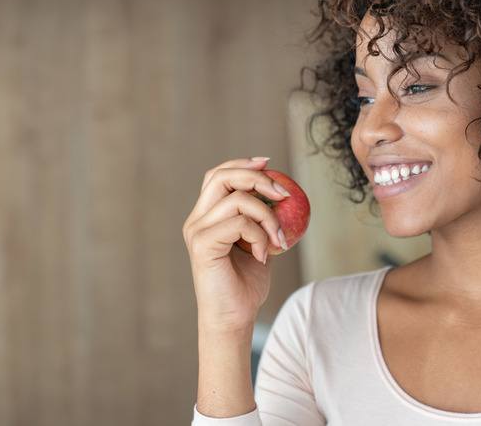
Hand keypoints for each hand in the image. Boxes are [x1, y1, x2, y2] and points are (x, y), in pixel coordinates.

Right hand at [183, 157, 288, 332]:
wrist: (234, 317)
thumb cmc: (246, 285)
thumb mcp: (259, 245)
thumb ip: (262, 222)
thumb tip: (284, 196)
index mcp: (206, 217)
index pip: (218, 175)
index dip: (242, 163)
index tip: (269, 162)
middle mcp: (197, 220)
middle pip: (221, 176)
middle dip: (256, 177)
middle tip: (282, 193)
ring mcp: (197, 231)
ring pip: (236, 199)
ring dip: (267, 215)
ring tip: (278, 239)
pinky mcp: (203, 244)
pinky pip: (239, 222)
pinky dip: (259, 234)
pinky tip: (264, 255)